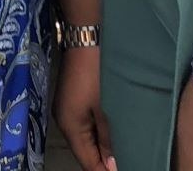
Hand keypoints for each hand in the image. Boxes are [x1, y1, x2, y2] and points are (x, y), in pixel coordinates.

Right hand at [54, 43, 113, 170]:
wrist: (87, 35)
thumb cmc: (98, 72)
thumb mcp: (107, 108)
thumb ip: (109, 139)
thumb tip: (111, 166)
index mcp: (71, 126)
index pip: (87, 162)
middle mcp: (65, 120)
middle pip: (85, 151)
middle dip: (104, 161)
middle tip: (128, 162)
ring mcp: (68, 108)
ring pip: (87, 137)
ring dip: (103, 147)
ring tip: (124, 154)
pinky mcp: (74, 97)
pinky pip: (87, 124)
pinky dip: (99, 132)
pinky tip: (114, 134)